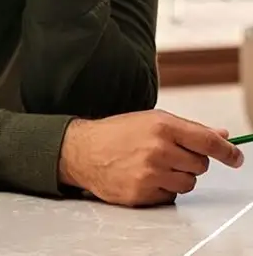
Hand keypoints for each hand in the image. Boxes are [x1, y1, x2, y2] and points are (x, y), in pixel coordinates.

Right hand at [58, 110, 243, 206]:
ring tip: (155, 167)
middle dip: (190, 162)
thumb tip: (221, 135)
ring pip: (188, 183)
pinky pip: (170, 196)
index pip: (208, 142)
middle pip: (200, 165)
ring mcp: (150, 173)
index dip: (227, 151)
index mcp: (162, 127)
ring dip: (178, 178)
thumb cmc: (116, 133)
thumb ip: (188, 128)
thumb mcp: (151, 121)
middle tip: (168, 156)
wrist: (81, 151)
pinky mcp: (142, 192)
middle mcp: (158, 150)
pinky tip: (143, 177)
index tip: (236, 158)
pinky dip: (162, 189)